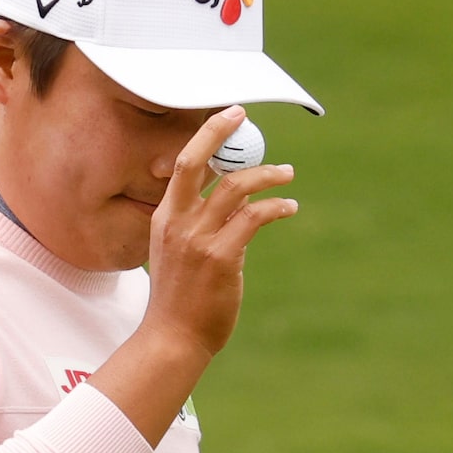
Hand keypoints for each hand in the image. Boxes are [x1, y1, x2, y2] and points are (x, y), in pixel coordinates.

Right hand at [141, 108, 296, 362]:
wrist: (172, 337)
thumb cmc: (177, 300)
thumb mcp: (177, 254)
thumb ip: (199, 227)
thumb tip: (235, 204)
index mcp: (164, 219)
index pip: (182, 166)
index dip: (205, 137)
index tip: (226, 118)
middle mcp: (177, 222)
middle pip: (197, 162)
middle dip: (220, 131)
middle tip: (242, 115)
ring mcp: (198, 238)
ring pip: (236, 187)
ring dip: (267, 174)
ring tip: (287, 174)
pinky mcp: (222, 257)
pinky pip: (255, 217)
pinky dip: (276, 206)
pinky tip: (288, 207)